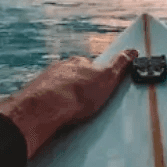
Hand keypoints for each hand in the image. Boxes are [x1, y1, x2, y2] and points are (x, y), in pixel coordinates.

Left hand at [0, 49, 138, 159]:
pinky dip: (51, 104)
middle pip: (73, 74)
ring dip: (63, 94)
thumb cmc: (76, 94)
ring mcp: (46, 80)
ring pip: (58, 85)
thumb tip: (131, 52)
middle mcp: (61, 67)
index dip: (96, 76)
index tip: (98, 86)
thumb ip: (119, 64)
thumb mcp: (107, 78)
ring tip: (71, 111)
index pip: (90, 65)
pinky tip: (56, 114)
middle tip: (85, 101)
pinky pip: (46, 98)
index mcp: (78, 62)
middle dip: (78, 85)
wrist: (45, 108)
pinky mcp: (35, 95)